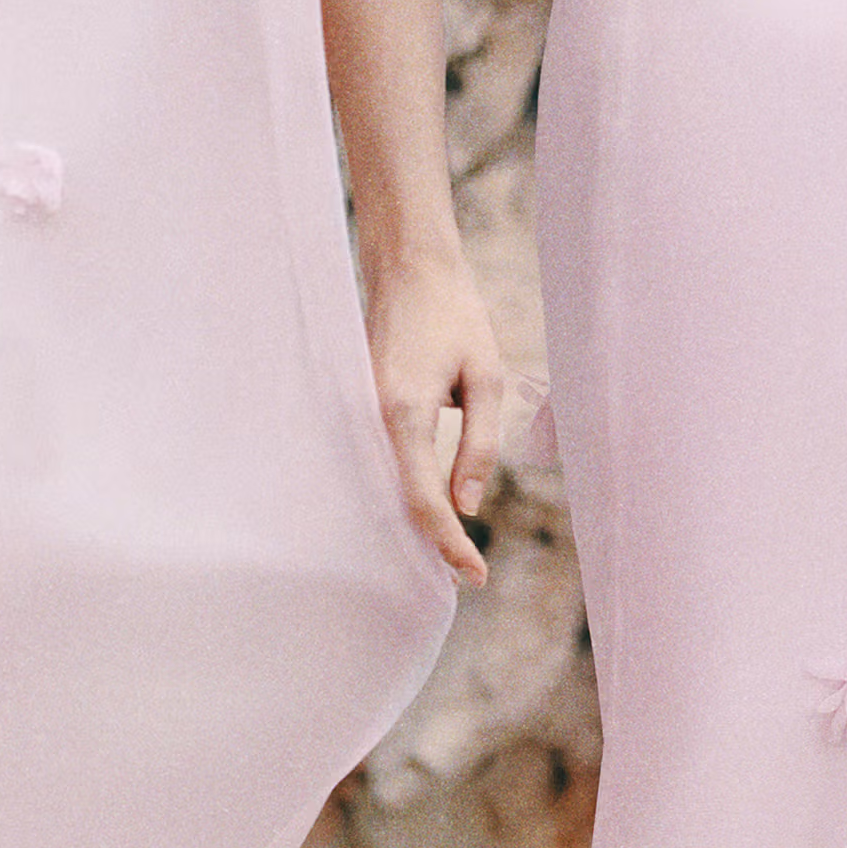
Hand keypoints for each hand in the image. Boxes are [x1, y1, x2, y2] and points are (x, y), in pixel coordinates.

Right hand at [368, 253, 505, 586]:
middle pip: (397, 501)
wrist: (409, 269)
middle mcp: (371, 420)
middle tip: (471, 579)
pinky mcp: (361, 411)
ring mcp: (360, 416)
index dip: (449, 544)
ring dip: (416, 521)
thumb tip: (467, 506)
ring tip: (453, 558)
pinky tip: (428, 512)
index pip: (422, 499)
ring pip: (385, 486)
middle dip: (432, 543)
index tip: (477, 577)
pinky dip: (404, 491)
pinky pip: (381, 464)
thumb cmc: (455, 317)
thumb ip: (479, 444)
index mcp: (403, 412)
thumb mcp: (486, 377)